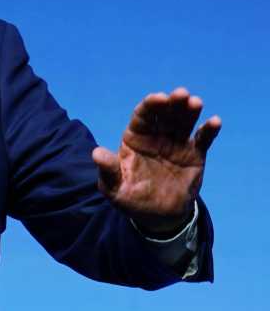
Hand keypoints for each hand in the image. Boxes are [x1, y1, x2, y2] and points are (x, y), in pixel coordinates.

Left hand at [92, 87, 220, 236]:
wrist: (157, 216)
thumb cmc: (130, 198)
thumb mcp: (114, 188)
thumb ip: (108, 170)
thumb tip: (96, 154)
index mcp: (135, 139)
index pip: (142, 117)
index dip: (150, 106)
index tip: (158, 98)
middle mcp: (156, 136)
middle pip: (165, 115)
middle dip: (173, 103)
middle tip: (181, 94)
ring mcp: (176, 143)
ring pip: (184, 122)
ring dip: (190, 111)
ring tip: (196, 102)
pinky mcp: (194, 155)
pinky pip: (202, 140)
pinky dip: (209, 130)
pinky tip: (215, 121)